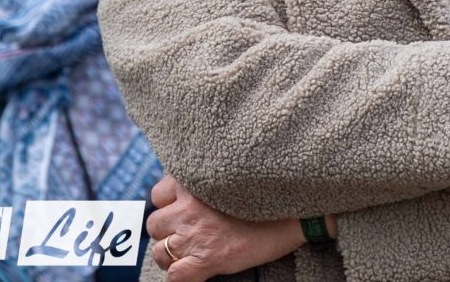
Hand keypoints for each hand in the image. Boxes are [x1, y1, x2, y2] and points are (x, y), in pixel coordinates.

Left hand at [147, 175, 309, 281]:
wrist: (294, 214)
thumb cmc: (267, 194)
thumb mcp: (229, 178)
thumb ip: (204, 180)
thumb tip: (185, 189)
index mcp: (193, 183)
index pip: (157, 195)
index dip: (168, 205)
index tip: (183, 209)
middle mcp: (188, 207)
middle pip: (154, 224)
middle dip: (168, 231)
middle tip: (189, 233)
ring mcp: (195, 235)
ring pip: (159, 251)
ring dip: (172, 254)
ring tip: (193, 251)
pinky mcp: (205, 260)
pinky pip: (174, 277)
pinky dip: (181, 277)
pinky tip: (196, 270)